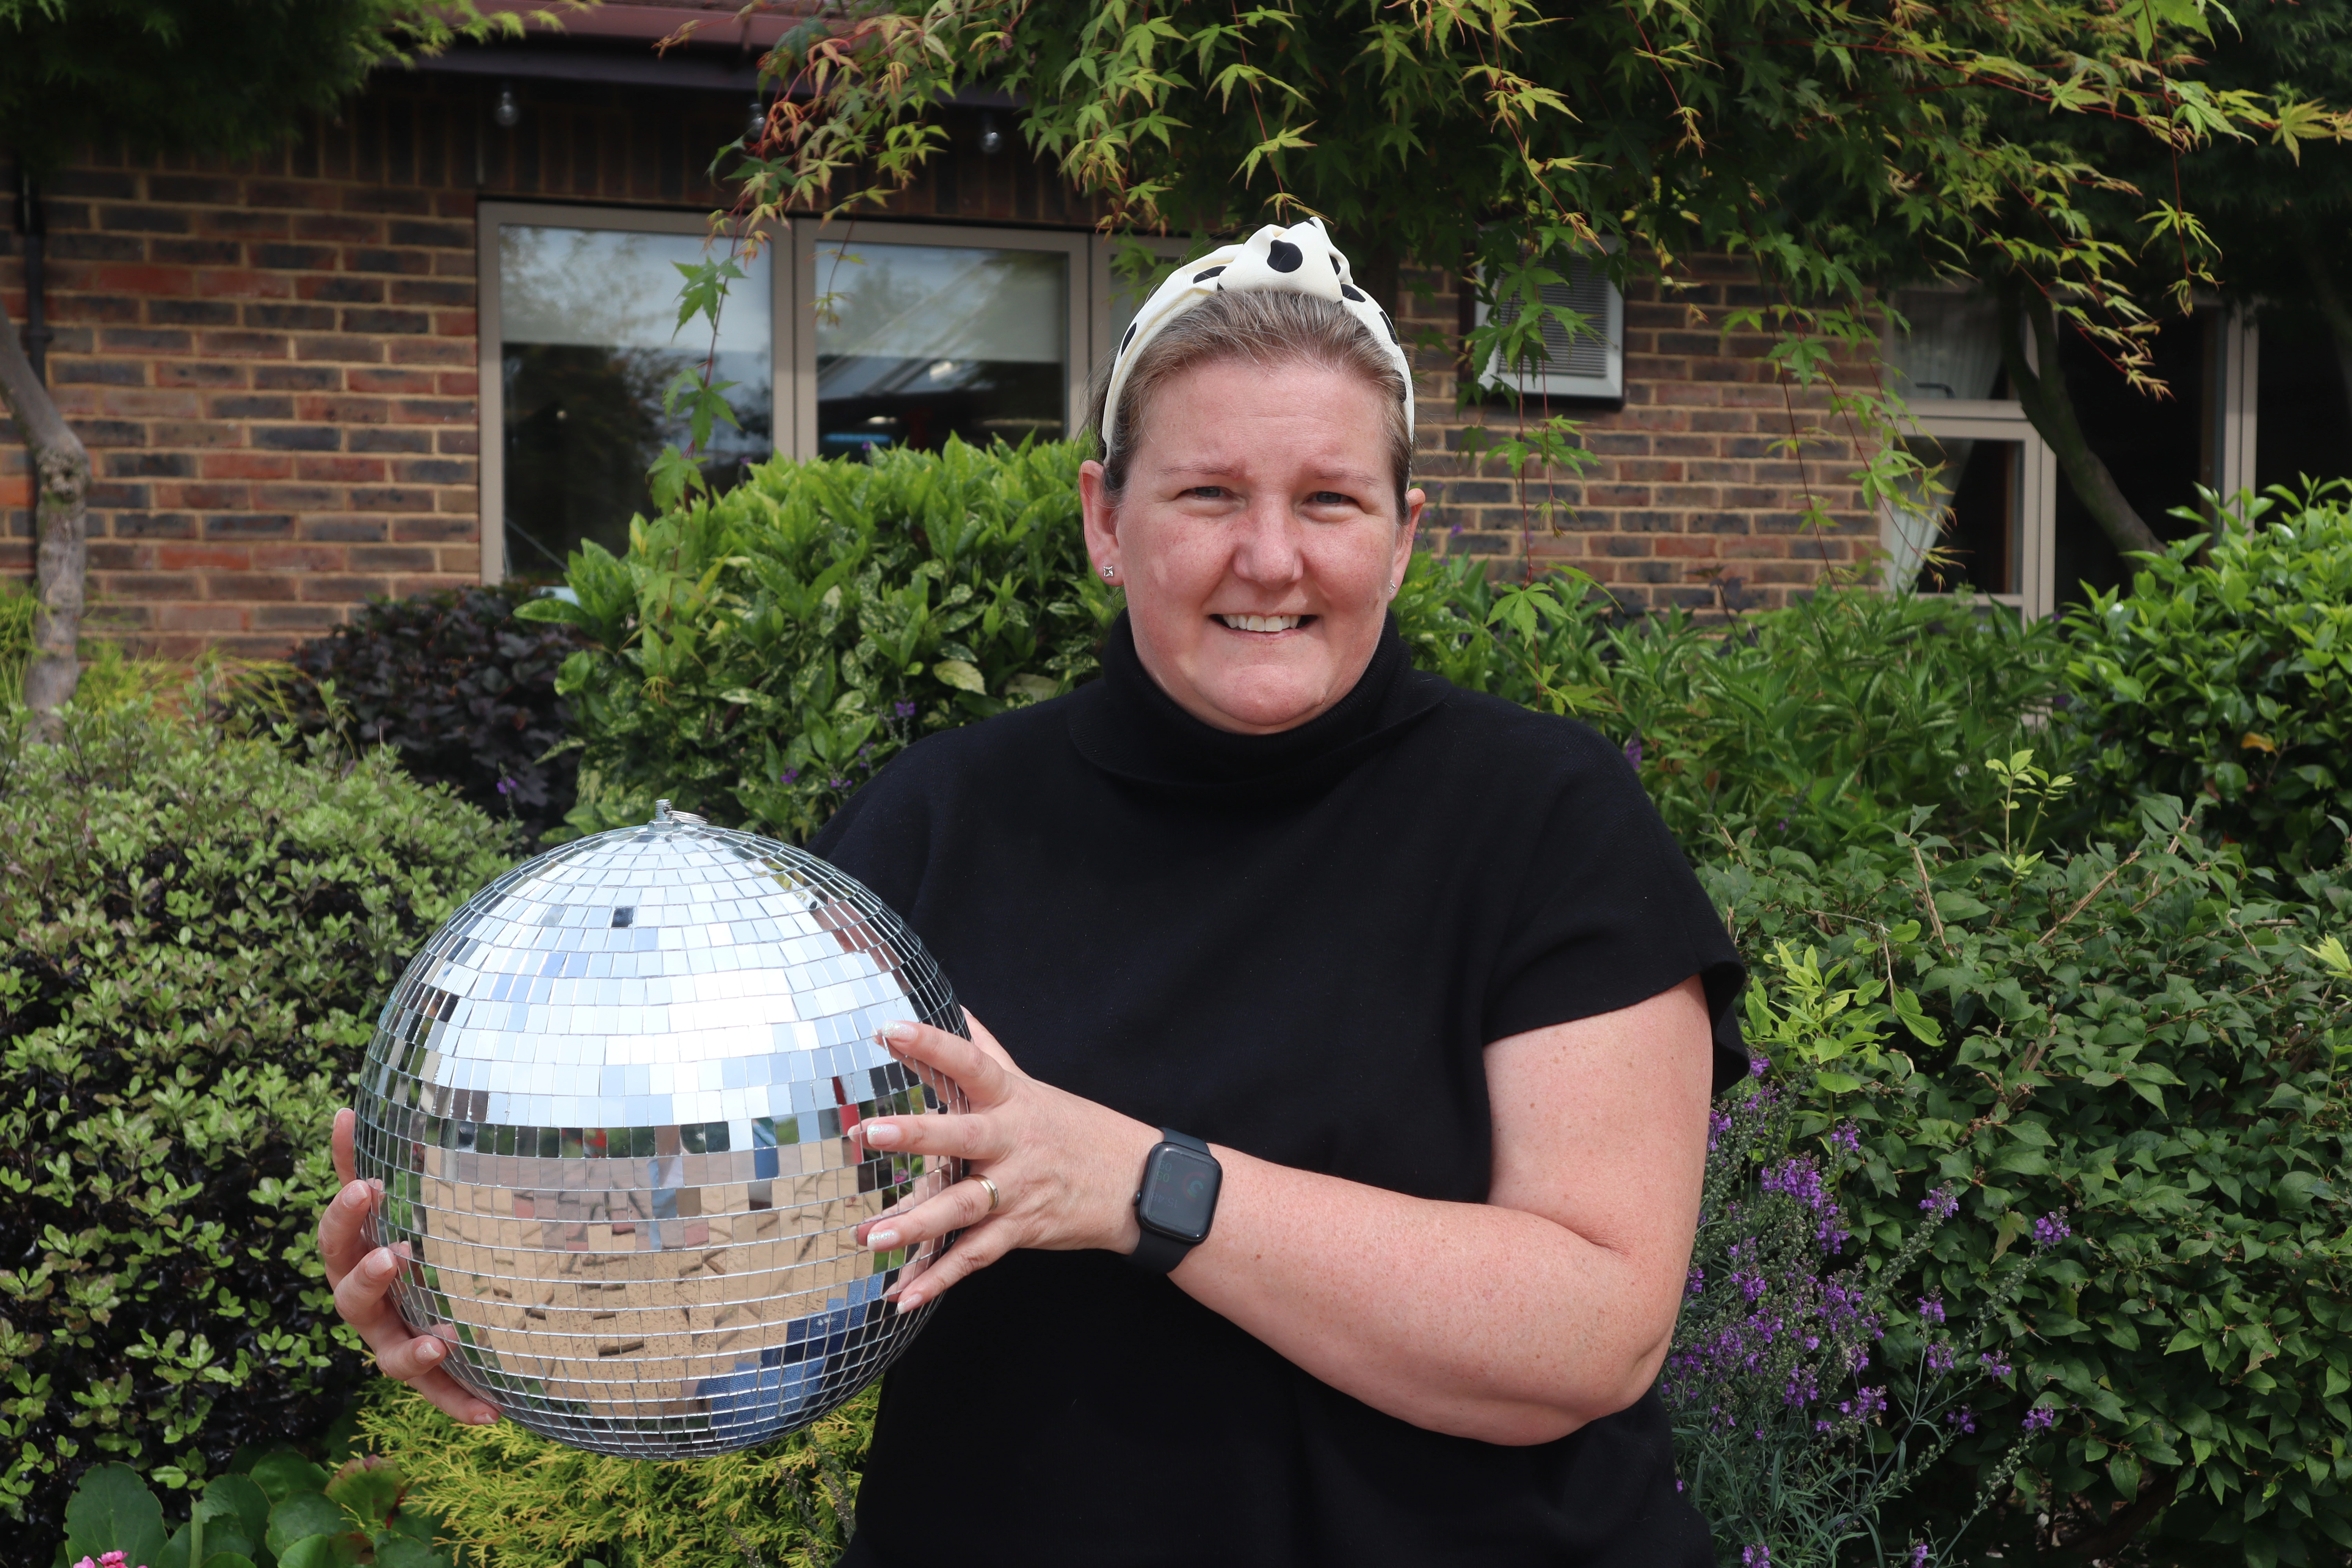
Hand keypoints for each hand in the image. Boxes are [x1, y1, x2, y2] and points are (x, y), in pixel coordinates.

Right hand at [317, 1107, 498, 1425]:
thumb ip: (372, 1160)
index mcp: (360, 1259)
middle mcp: (369, 1307)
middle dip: (369, 1277)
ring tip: (439, 1343)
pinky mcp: (428, 1375)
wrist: (444, 1299)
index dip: (344, 1213)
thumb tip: (345, 1110)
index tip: (366, 1185)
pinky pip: (441, 1396)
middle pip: (349, 1298)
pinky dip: (461, 1405)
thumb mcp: (405, 1199)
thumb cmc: (415, 1239)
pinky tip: (492, 1415)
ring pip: (390, 1357)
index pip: (336, 1235)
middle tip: (395, 1255)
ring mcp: (395, 1343)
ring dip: (412, 1352)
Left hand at [850, 1013, 1158, 1309]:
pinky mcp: (1020, 1229)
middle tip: (868, 1133)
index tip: (890, 1030)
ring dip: (915, 1223)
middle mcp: (1012, 1142)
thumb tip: (954, 1005)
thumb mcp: (1030, 1085)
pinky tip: (900, 1296)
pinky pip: (974, 1256)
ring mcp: (1016, 1189)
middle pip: (961, 1136)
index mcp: (1011, 1099)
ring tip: (870, 1236)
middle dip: (915, 1136)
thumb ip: (986, 1049)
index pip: (970, 1063)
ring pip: (962, 1206)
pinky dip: (937, 1278)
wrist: (1134, 1182)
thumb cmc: (1071, 1128)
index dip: (933, 1045)